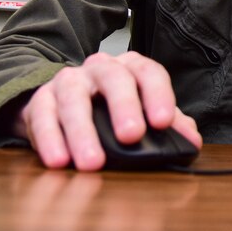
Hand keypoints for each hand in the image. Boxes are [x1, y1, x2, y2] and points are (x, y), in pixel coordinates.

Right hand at [14, 51, 202, 170]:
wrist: (62, 100)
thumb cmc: (111, 107)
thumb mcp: (143, 110)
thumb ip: (170, 123)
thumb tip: (191, 140)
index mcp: (131, 67)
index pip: (149, 73)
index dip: (158, 95)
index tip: (164, 122)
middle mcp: (100, 68)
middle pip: (114, 79)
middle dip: (124, 107)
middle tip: (131, 136)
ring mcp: (69, 81)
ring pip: (74, 99)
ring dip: (83, 132)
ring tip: (92, 162)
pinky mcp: (40, 100)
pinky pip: (42, 117)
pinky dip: (50, 140)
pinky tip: (59, 160)